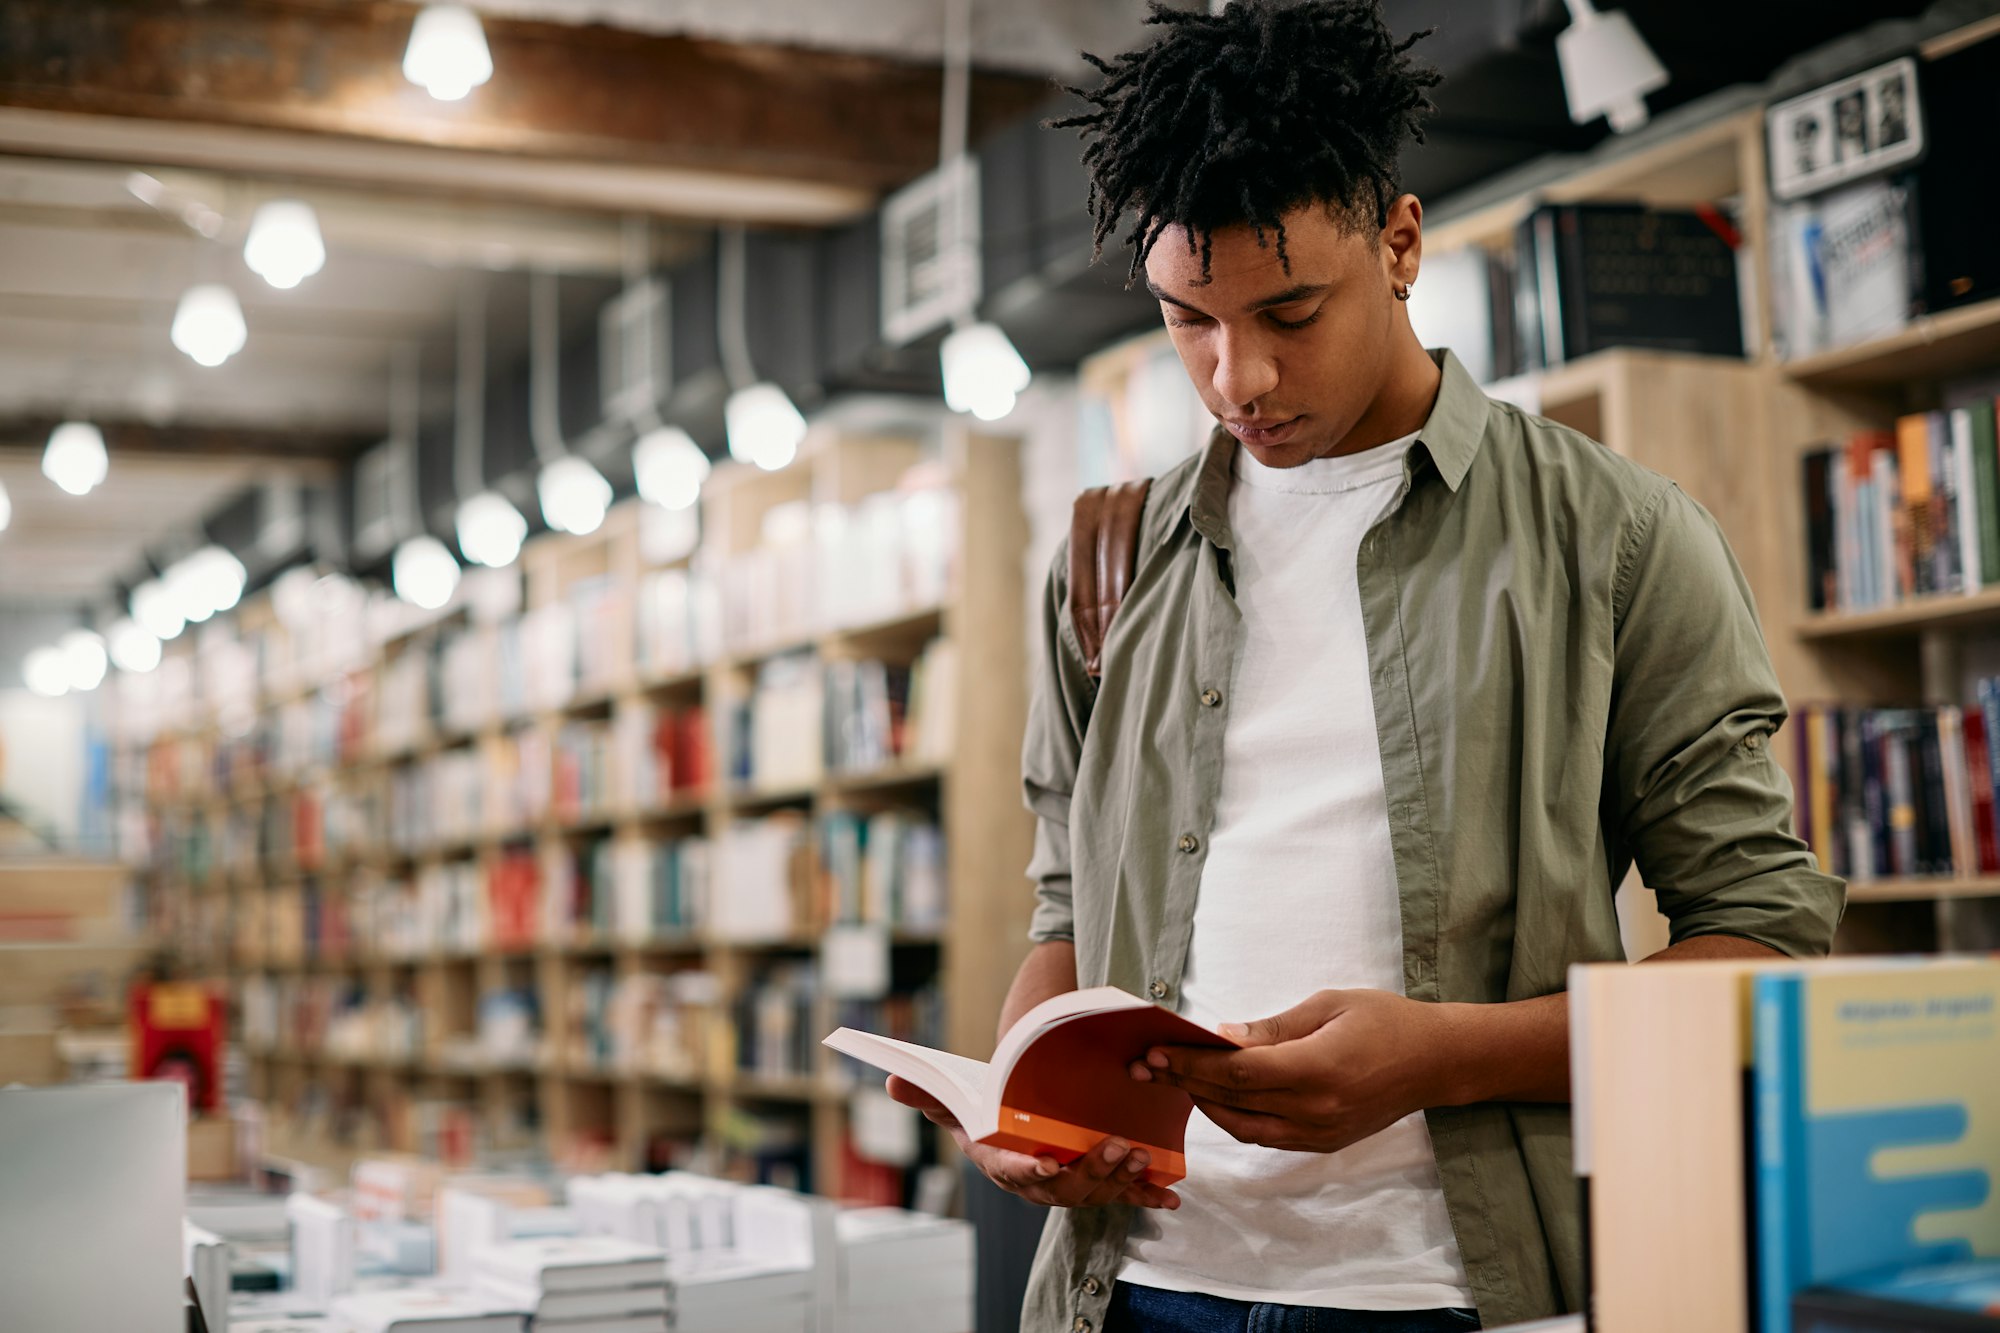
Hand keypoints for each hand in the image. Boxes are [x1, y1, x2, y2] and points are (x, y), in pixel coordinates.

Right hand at [883, 1076, 1179, 1209]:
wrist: (1018, 1128)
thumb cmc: (989, 1117)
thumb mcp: (958, 1104)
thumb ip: (929, 1094)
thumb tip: (891, 1078)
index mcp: (1004, 1164)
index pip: (1014, 1172)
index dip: (1028, 1171)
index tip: (1043, 1164)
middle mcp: (1039, 1183)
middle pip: (1064, 1186)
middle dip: (1091, 1169)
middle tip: (1116, 1145)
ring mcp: (1071, 1185)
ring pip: (1097, 1190)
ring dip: (1121, 1178)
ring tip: (1140, 1154)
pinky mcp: (1099, 1183)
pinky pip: (1124, 1195)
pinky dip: (1148, 1197)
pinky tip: (1171, 1197)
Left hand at [1129, 989, 1453, 1153]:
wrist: (1436, 1061)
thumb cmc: (1385, 1021)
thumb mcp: (1327, 1006)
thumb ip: (1272, 1029)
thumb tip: (1222, 1037)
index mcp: (1317, 1069)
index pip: (1238, 1072)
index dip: (1192, 1063)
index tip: (1157, 1051)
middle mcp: (1316, 1110)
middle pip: (1234, 1100)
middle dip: (1184, 1081)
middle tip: (1145, 1066)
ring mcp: (1320, 1133)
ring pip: (1243, 1127)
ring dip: (1204, 1104)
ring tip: (1173, 1079)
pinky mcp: (1324, 1143)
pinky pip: (1266, 1137)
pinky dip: (1234, 1119)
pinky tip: (1214, 1098)